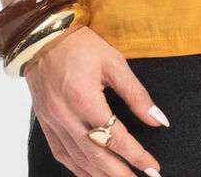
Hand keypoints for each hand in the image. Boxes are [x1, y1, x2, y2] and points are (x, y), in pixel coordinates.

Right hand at [23, 23, 167, 175]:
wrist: (42, 38)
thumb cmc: (80, 46)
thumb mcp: (113, 62)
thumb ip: (136, 94)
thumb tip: (159, 120)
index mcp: (85, 99)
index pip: (114, 137)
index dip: (135, 155)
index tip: (153, 167)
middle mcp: (67, 117)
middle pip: (97, 157)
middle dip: (121, 174)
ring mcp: (53, 123)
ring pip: (79, 161)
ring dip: (102, 176)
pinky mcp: (45, 125)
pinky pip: (63, 156)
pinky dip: (79, 169)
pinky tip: (92, 174)